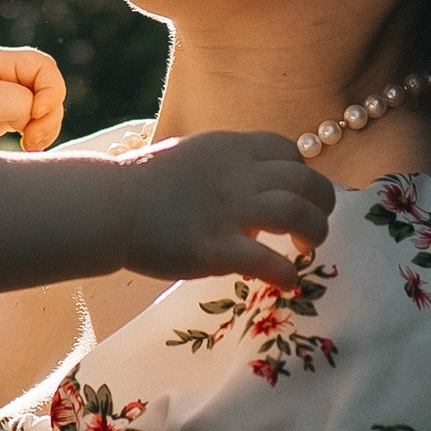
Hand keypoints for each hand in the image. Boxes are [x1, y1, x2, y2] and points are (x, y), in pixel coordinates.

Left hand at [0, 45, 66, 150]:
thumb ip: (20, 100)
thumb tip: (37, 113)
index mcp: (0, 62)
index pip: (44, 68)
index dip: (50, 90)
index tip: (34, 113)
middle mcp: (6, 78)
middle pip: (50, 91)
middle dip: (48, 116)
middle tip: (31, 139)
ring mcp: (6, 100)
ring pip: (46, 112)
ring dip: (45, 130)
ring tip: (29, 146)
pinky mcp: (3, 122)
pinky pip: (34, 126)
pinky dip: (37, 138)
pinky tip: (26, 148)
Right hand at [115, 128, 331, 288]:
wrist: (108, 206)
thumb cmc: (142, 186)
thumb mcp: (191, 157)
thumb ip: (225, 167)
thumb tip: (250, 188)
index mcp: (231, 148)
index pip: (289, 152)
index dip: (302, 174)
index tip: (296, 195)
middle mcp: (238, 175)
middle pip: (306, 181)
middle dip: (322, 204)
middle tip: (313, 227)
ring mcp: (228, 211)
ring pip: (298, 214)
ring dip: (315, 233)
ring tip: (307, 250)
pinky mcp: (216, 249)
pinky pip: (268, 260)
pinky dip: (286, 273)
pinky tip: (288, 282)